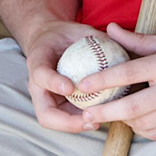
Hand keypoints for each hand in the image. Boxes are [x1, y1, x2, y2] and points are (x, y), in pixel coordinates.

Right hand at [17, 18, 109, 132]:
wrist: (52, 42)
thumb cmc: (66, 34)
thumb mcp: (77, 28)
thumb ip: (94, 37)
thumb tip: (117, 41)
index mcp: (38, 61)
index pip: (40, 74)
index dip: (53, 82)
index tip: (70, 87)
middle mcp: (38, 86)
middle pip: (44, 113)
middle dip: (66, 122)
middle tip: (89, 119)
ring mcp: (47, 99)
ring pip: (55, 122)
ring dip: (76, 126)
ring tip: (97, 122)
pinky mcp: (57, 105)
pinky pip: (67, 119)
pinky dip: (82, 121)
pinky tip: (102, 117)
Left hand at [77, 24, 155, 140]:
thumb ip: (137, 40)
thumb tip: (109, 29)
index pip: (129, 73)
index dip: (103, 80)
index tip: (83, 86)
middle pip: (133, 106)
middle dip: (106, 112)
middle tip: (87, 114)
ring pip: (143, 123)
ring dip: (123, 121)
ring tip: (109, 115)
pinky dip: (141, 130)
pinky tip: (133, 121)